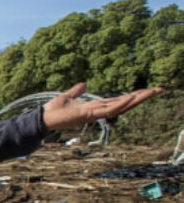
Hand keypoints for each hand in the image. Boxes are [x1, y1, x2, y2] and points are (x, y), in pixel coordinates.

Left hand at [42, 82, 162, 131]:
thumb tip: (84, 84)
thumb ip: (76, 91)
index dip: (133, 95)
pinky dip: (121, 103)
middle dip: (142, 97)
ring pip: (121, 106)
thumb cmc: (54, 110)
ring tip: (152, 91)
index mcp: (96, 106)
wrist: (43, 118)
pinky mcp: (89, 115)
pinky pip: (109, 110)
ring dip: (137, 99)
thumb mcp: (68, 96)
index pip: (119, 100)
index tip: (148, 90)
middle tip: (159, 89)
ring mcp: (95, 114)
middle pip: (125, 103)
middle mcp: (98, 111)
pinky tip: (132, 96)